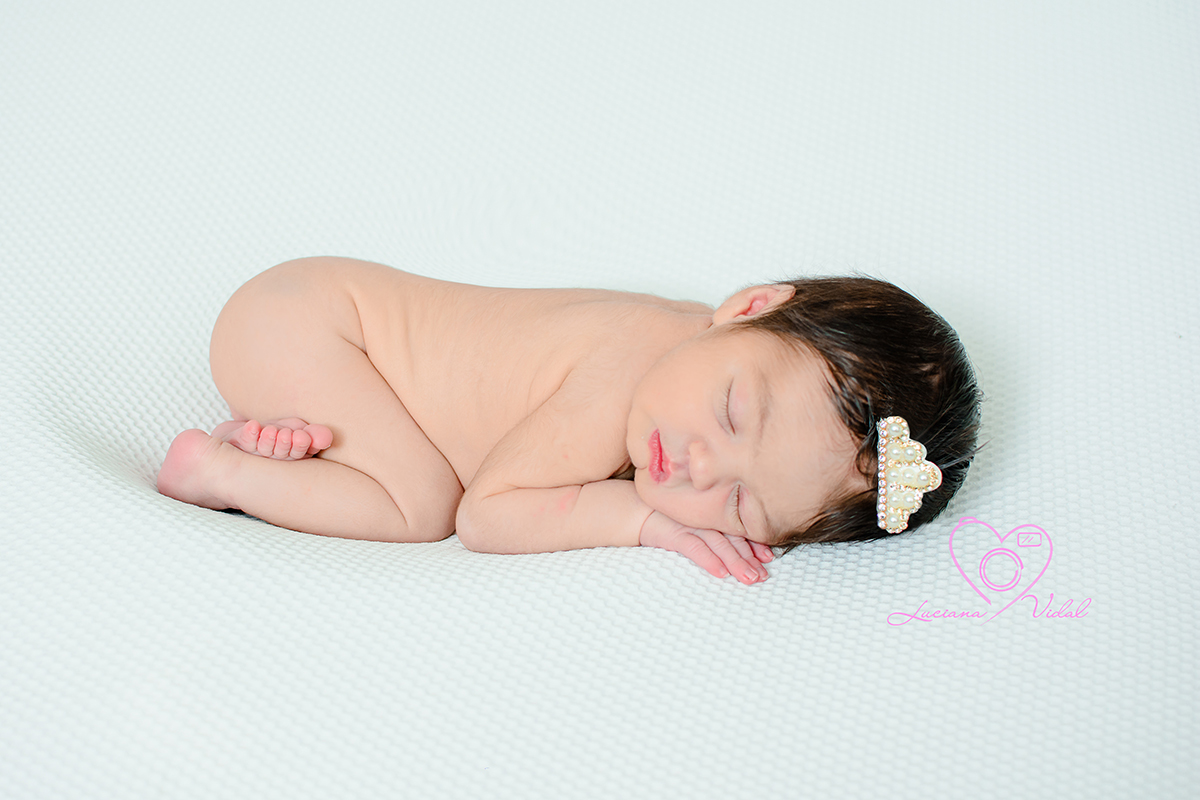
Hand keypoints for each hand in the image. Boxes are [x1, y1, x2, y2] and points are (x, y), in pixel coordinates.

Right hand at [639, 510, 773, 583]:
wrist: (636, 511)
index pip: (738, 531)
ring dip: (735, 562)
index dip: (754, 544)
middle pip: (732, 539)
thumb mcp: (693, 525)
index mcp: (712, 517)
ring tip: (748, 577)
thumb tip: (738, 555)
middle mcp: (705, 519)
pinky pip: (694, 548)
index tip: (768, 558)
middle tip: (762, 576)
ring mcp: (690, 525)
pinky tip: (720, 573)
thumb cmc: (668, 522)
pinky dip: (709, 560)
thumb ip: (713, 534)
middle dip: (749, 558)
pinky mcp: (674, 534)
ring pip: (718, 544)